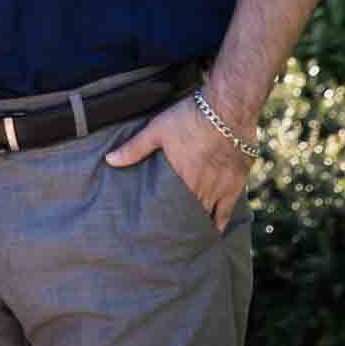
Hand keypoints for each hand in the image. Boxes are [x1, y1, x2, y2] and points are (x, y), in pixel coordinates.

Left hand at [105, 94, 253, 231]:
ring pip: (205, 214)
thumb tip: (109, 160)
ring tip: (185, 235)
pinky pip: (227, 212)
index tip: (151, 227)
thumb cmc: (190, 117)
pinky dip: (220, 223)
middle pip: (185, 213)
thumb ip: (134, 148)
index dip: (159, 218)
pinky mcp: (235, 185)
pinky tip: (214, 231)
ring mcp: (218, 189)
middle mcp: (199, 188)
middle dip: (176, 222)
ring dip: (195, 223)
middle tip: (166, 234)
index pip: (166, 207)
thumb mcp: (157, 130)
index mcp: (178, 178)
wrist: (228, 110)